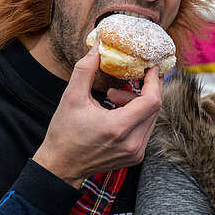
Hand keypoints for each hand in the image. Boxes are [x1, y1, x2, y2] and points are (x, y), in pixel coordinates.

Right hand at [33, 43, 163, 187]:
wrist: (60, 166)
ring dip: (139, 103)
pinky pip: (146, 129)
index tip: (150, 68)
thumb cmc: (64, 134)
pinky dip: (137, 116)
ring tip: (113, 98)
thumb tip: (98, 48)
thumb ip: (86, 70)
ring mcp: (136, 152)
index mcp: (119, 129)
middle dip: (143, 90)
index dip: (154, 81)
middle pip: (155, 108)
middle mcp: (133, 143)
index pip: (152, 101)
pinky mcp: (136, 156)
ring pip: (152, 118)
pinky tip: (117, 113)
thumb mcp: (71, 98)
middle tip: (124, 83)